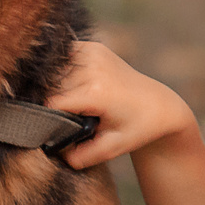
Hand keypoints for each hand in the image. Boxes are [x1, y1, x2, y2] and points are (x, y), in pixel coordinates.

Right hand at [44, 41, 197, 170]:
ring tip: (69, 104)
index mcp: (97, 92)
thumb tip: (51, 151)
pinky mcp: (92, 47)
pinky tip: (69, 86)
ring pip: (52, 71)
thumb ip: (78, 156)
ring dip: (52, 86)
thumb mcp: (110, 149)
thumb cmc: (134, 129)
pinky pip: (62, 59)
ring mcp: (93, 53)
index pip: (51, 104)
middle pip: (49, 86)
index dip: (46, 118)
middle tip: (63, 118)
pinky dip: (60, 73)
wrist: (158, 105)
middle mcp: (93, 67)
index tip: (50, 130)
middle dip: (48, 102)